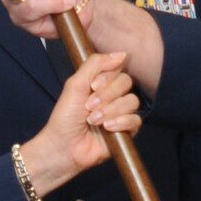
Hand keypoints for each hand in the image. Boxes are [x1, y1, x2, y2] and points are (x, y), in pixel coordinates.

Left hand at [18, 53, 138, 196]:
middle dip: (107, 95)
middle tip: (89, 107)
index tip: (91, 86)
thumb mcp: (75, 84)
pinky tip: (107, 128)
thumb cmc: (65, 117)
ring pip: (132, 101)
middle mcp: (112, 96)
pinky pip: (136, 120)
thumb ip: (95, 64)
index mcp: (101, 83)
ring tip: (93, 121)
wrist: (64, 146)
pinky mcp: (127, 130)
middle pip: (126, 83)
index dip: (106, 78)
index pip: (117, 69)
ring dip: (110, 110)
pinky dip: (121, 122)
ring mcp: (120, 113)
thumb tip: (121, 54)